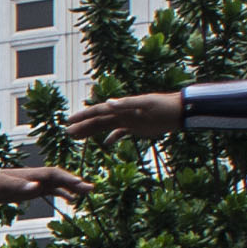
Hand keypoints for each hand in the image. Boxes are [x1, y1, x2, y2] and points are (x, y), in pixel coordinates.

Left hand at [0, 163, 87, 205]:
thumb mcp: (4, 186)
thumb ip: (20, 186)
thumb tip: (37, 187)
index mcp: (32, 174)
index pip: (54, 174)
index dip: (67, 178)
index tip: (79, 183)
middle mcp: (37, 177)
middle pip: (60, 178)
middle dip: (75, 183)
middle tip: (91, 189)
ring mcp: (37, 183)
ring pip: (59, 184)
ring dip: (73, 188)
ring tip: (88, 194)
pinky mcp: (35, 190)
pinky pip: (53, 190)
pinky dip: (64, 194)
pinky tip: (73, 200)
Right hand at [61, 92, 183, 141]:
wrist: (179, 111)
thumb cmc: (164, 106)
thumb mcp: (146, 103)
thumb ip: (127, 103)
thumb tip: (109, 103)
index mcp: (122, 107)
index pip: (98, 111)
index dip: (83, 116)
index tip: (69, 121)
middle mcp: (122, 113)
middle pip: (98, 120)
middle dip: (83, 126)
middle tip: (67, 133)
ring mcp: (128, 120)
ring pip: (105, 127)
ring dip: (92, 132)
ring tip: (78, 138)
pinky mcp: (136, 128)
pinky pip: (120, 133)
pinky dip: (112, 138)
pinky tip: (106, 145)